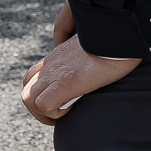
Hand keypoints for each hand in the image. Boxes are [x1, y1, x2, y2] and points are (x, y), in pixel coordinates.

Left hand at [20, 3, 140, 122]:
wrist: (123, 35)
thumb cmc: (116, 45)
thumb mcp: (94, 51)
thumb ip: (84, 60)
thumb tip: (93, 71)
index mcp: (58, 56)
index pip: (34, 74)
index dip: (42, 92)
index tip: (61, 100)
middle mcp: (52, 64)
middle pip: (26, 87)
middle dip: (38, 107)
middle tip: (58, 114)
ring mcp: (55, 71)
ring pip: (27, 98)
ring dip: (42, 113)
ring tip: (63, 115)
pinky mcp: (66, 81)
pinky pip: (44, 104)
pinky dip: (53, 114)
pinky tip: (71, 110)